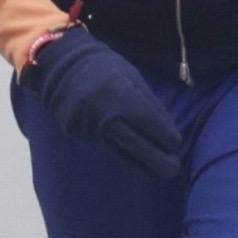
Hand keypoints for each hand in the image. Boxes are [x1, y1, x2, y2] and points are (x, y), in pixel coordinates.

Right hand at [25, 29, 181, 179]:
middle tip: (173, 170)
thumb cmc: (105, 68)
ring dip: (140, 160)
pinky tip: (131, 150)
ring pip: (120, 149)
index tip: (175, 142)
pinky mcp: (75, 132)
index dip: (167, 137)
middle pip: (136, 145)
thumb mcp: (133, 78)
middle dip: (158, 161)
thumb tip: (170, 131)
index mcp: (122, 96)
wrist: (61, 66)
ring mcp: (87, 126)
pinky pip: (104, 143)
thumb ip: (151, 105)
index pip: (151, 125)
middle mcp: (104, 115)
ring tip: (157, 170)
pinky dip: (119, 146)